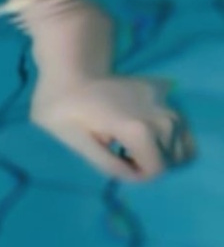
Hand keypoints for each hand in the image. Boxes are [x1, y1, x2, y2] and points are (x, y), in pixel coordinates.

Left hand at [31, 73, 193, 180]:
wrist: (71, 70)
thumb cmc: (63, 107)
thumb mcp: (73, 141)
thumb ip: (106, 163)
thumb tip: (135, 176)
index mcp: (138, 129)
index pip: (156, 171)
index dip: (134, 174)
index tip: (113, 159)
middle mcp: (161, 116)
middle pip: (172, 160)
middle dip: (148, 164)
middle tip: (119, 152)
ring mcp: (167, 103)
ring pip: (183, 146)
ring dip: (161, 152)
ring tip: (130, 142)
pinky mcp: (166, 94)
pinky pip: (180, 128)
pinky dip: (168, 137)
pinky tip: (141, 131)